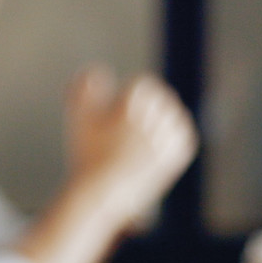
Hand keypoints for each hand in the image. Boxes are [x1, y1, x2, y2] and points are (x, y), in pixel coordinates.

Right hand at [63, 66, 197, 220]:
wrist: (102, 192)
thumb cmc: (87, 152)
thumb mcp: (77, 117)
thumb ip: (82, 88)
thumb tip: (96, 71)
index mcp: (128, 110)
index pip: (142, 84)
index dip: (126, 95)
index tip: (117, 109)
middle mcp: (150, 123)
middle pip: (160, 97)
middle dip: (145, 105)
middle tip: (128, 122)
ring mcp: (166, 141)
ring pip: (174, 114)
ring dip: (161, 117)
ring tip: (143, 130)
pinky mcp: (176, 157)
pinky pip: (183, 135)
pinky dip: (174, 134)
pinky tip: (159, 140)